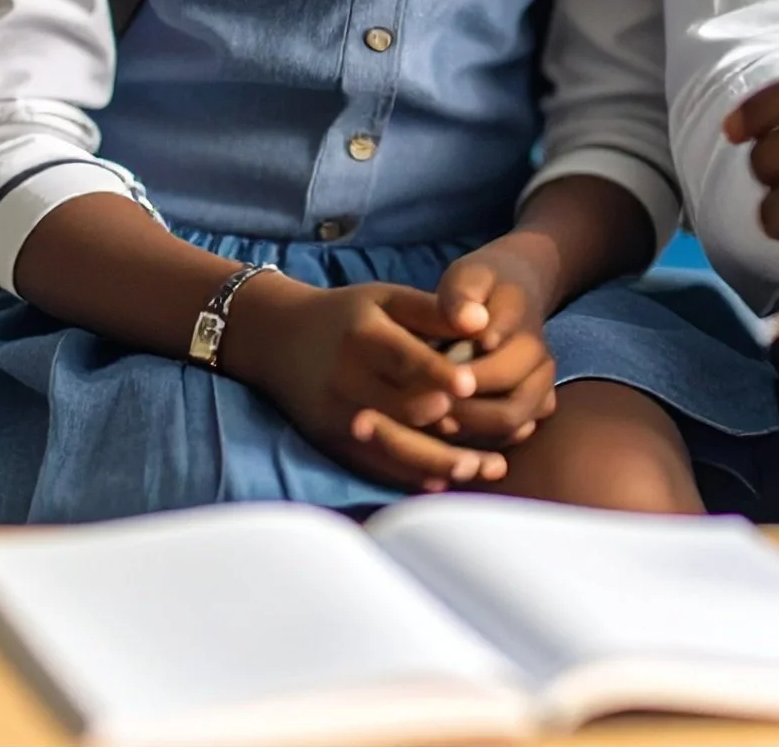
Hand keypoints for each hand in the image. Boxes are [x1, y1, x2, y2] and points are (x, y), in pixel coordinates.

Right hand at [221, 273, 507, 492]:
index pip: (403, 358)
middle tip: (499, 435)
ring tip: (489, 468)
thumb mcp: (387, 298)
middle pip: (402, 411)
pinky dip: (411, 475)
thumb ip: (435, 310)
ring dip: (442, 461)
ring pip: (394, 447)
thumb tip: (483, 322)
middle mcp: (345, 379)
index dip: (436, 373)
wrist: (278, 339)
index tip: (471, 386)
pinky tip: (448, 480)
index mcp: (362, 335)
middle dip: (450, 426)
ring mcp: (336, 416)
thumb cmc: (350, 314)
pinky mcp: (331, 442)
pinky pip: (375, 465)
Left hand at [430, 236, 559, 451]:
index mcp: (523, 322)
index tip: (422, 382)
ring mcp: (543, 385)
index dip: (456, 376)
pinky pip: (513, 435)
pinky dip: (484, 440)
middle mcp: (541, 359)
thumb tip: (471, 324)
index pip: (492, 359)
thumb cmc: (479, 287)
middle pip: (506, 404)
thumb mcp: (466, 276)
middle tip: (421, 410)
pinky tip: (451, 430)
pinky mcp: (537, 406)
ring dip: (472, 430)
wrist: (513, 293)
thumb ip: (462, 296)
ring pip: (513, 424)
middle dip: (461, 410)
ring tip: (433, 421)